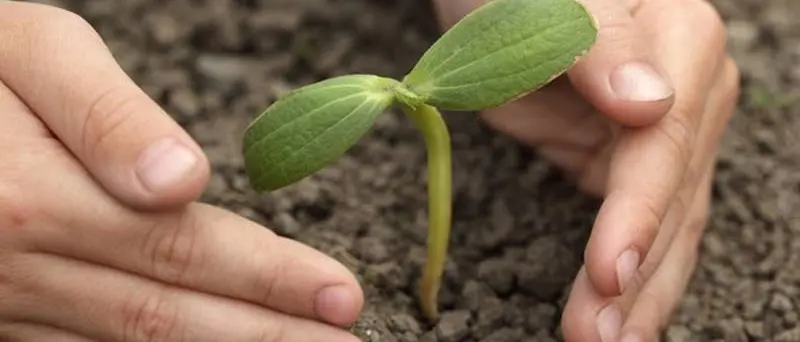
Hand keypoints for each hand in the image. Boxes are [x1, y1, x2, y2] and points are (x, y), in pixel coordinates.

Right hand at [0, 3, 362, 340]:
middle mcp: (18, 268)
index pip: (186, 248)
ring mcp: (1, 303)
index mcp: (34, 199)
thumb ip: (105, 116)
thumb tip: (181, 180)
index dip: (271, 277)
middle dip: (266, 334)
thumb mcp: (28, 51)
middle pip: (168, 314)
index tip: (341, 296)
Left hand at [431, 0, 739, 340]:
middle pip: (673, 199)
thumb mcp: (547, 5)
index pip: (663, 146)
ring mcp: (668, 134)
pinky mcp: (633, 164)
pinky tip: (619, 321)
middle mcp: (690, 94)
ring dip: (639, 295)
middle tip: (595, 337)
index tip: (608, 272)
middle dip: (636, 275)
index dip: (637, 214)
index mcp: (679, 44)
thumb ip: (600, 47)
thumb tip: (651, 105)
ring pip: (667, 228)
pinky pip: (643, 228)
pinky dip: (631, 277)